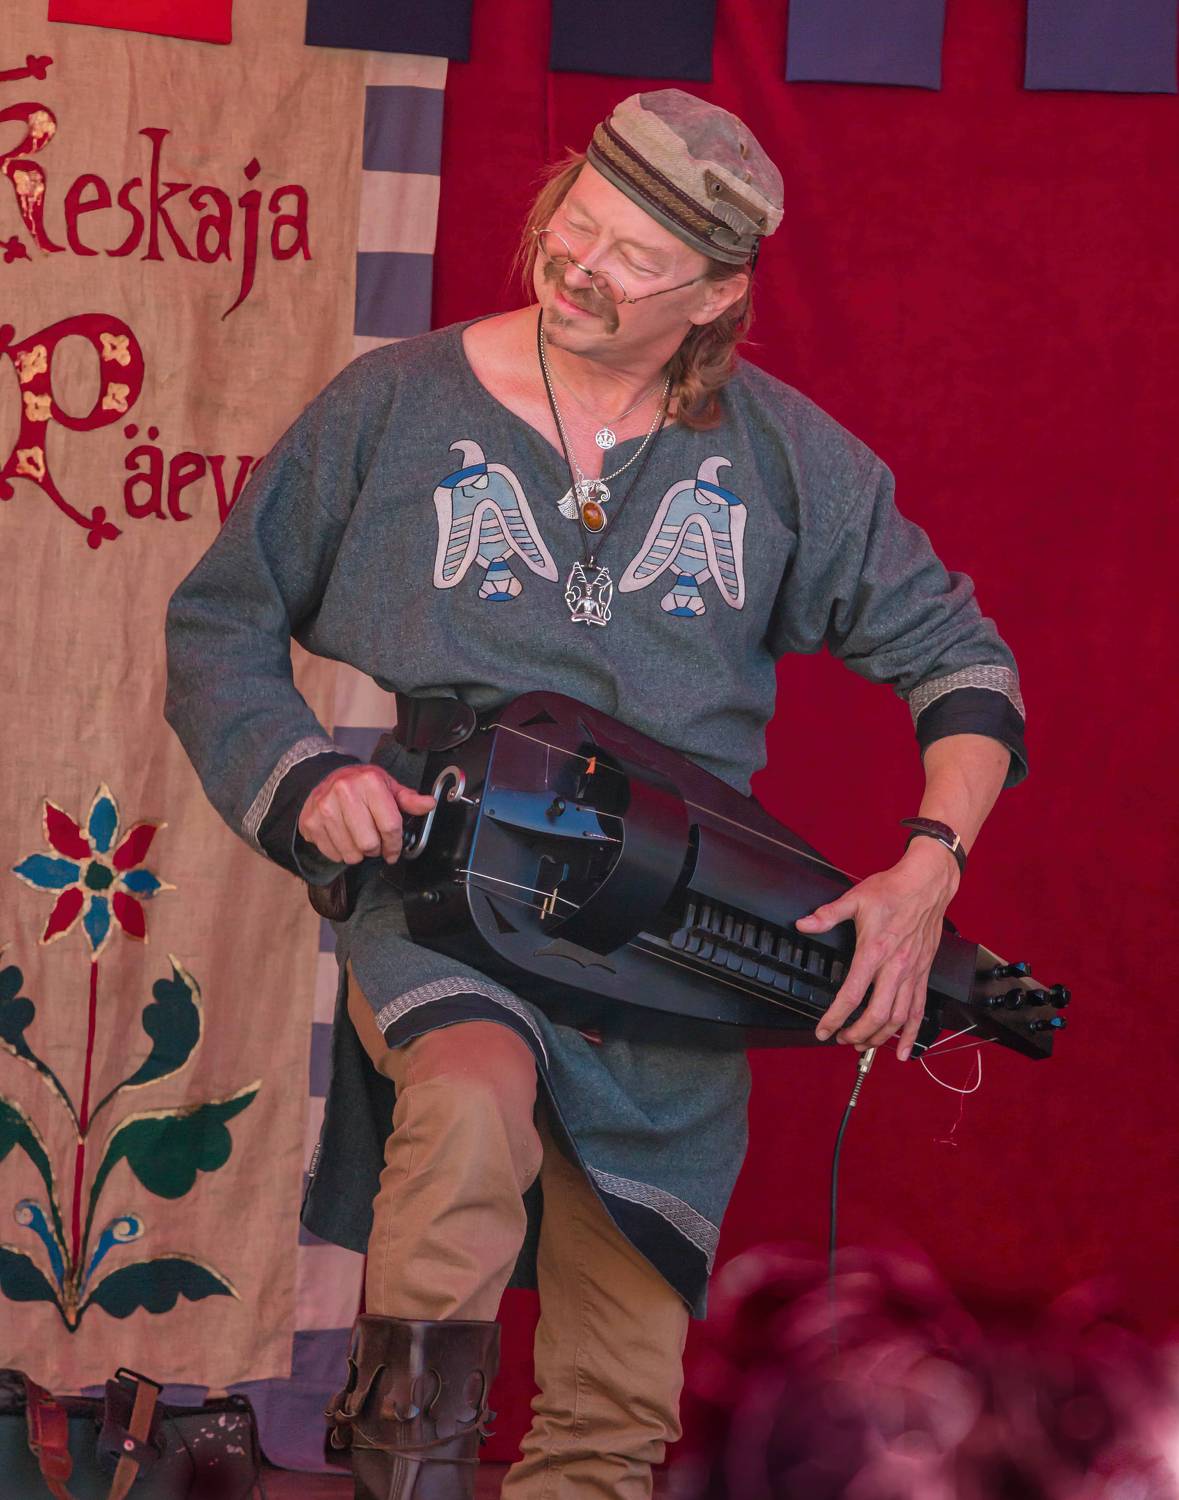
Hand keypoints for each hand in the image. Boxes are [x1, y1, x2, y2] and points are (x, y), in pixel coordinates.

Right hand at [297, 764, 435, 865]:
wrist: (324, 776)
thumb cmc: (359, 784)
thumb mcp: (387, 785)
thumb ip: (408, 799)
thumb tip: (429, 804)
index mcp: (369, 782)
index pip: (390, 826)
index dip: (395, 845)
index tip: (394, 850)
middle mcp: (345, 792)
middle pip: (369, 844)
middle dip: (376, 849)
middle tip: (374, 843)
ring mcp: (325, 808)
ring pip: (351, 853)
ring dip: (359, 853)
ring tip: (358, 840)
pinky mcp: (311, 822)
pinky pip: (333, 854)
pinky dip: (341, 853)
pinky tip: (343, 838)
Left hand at [795, 838, 960, 1059]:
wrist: (927, 885)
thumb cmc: (892, 891)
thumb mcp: (855, 899)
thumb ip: (827, 915)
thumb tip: (803, 924)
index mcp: (874, 951)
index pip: (851, 994)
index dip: (835, 1017)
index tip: (823, 1030)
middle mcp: (895, 967)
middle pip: (877, 1014)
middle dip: (857, 1033)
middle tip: (841, 1039)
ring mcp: (912, 973)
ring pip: (898, 1018)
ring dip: (879, 1037)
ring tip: (862, 1044)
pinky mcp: (923, 974)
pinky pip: (919, 1010)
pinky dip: (911, 1034)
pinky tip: (903, 1051)